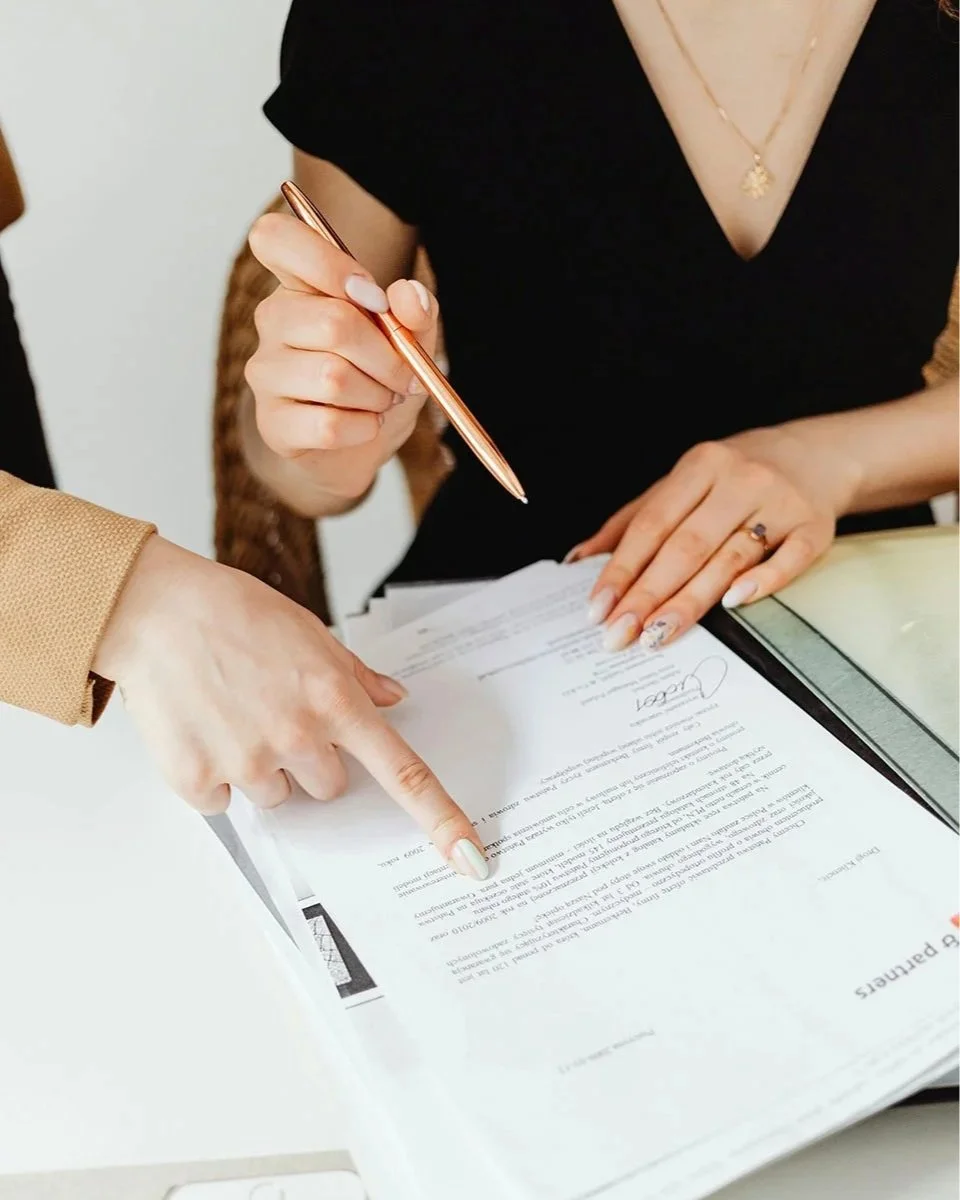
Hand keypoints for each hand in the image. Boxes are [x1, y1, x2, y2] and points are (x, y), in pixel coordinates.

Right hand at [93, 536, 487, 879]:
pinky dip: (213, 775)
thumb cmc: (233, 612)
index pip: (402, 772)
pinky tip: (201, 728)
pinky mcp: (197, 779)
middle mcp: (297, 736)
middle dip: (312, 760)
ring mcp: (246, 761)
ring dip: (262, 769)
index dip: (441, 819)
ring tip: (233, 714)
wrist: (155, 610)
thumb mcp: (310, 631)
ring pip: (278, 797)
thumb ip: (356, 675)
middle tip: (277, 716)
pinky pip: (224, 802)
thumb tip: (393, 699)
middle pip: (330, 787)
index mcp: (334, 700)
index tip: (469, 858)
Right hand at [245, 212, 438, 504]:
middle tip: (402, 375)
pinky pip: (328, 424)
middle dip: (387, 356)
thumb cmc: (378, 377)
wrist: (358, 444)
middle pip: (332, 323)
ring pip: (332, 378)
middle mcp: (273, 320)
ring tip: (381, 399)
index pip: (274, 238)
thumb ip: (416, 310)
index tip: (372, 298)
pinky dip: (363, 428)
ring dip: (377, 395)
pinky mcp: (272, 423)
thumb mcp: (411, 337)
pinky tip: (363, 425)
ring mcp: (266, 372)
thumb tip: (408, 297)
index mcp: (300, 283)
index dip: (326, 262)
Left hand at [570, 425, 860, 651]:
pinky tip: (732, 604)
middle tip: (619, 635)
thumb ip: (631, 520)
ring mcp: (781, 502)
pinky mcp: (816, 526)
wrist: (818, 455)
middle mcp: (740, 480)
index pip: (652, 524)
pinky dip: (762, 582)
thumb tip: (578, 559)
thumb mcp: (681, 484)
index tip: (598, 609)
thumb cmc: (733, 478)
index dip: (621, 569)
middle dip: (647, 594)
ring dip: (690, 601)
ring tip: (657, 635)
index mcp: (700, 465)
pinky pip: (789, 559)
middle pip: (686, 546)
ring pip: (728, 558)